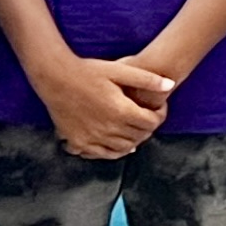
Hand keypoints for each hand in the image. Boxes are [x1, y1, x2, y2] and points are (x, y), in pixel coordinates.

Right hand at [35, 53, 175, 159]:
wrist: (54, 76)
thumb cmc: (87, 70)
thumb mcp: (119, 70)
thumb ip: (146, 79)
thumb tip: (171, 84)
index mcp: (121, 111)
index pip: (152, 123)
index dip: (160, 115)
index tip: (158, 107)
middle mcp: (108, 129)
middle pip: (139, 137)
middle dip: (147, 127)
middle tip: (146, 117)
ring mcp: (92, 138)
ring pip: (122, 149)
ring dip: (132, 140)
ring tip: (133, 129)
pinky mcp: (77, 142)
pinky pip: (100, 154)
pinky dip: (111, 151)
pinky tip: (115, 142)